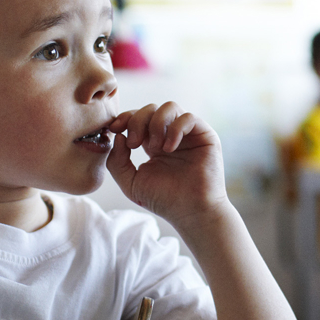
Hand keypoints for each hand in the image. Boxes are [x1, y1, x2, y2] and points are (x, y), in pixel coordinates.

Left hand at [106, 102, 227, 228]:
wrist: (191, 212)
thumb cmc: (164, 200)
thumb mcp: (131, 182)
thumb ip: (117, 161)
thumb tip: (118, 135)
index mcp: (153, 144)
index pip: (137, 118)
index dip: (124, 118)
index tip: (114, 129)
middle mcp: (171, 135)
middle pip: (150, 109)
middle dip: (137, 121)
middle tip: (133, 144)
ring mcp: (188, 134)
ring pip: (169, 107)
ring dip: (155, 123)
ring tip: (154, 147)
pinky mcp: (205, 136)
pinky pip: (188, 118)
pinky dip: (175, 129)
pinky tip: (169, 148)